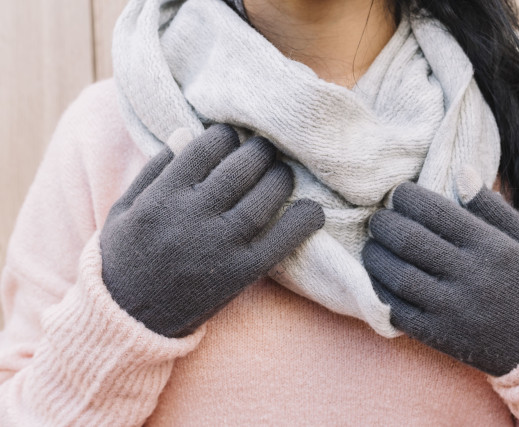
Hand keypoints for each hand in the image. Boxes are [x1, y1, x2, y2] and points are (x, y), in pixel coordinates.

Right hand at [100, 124, 324, 337]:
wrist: (126, 320)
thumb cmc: (123, 259)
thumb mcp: (124, 209)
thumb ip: (152, 171)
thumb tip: (184, 133)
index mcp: (161, 197)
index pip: (205, 148)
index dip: (225, 136)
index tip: (232, 140)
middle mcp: (191, 217)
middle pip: (240, 169)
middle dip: (259, 151)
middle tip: (265, 152)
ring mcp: (217, 246)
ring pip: (262, 199)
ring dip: (281, 179)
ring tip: (281, 174)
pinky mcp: (238, 274)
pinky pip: (279, 243)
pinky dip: (301, 224)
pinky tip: (313, 211)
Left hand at [362, 177, 518, 376]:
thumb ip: (494, 208)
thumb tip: (460, 172)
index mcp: (492, 247)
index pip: (435, 211)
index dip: (407, 197)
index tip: (399, 193)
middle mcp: (471, 277)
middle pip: (409, 241)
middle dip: (384, 224)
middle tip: (379, 219)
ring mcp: (453, 310)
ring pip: (398, 277)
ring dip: (375, 256)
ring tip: (373, 246)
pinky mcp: (441, 337)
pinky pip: (398, 313)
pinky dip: (380, 293)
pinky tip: (378, 279)